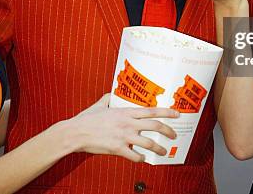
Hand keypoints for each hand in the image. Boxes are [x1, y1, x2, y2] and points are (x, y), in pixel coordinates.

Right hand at [60, 94, 178, 162]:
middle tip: (174, 135)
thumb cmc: (86, 118)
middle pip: (155, 126)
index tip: (177, 114)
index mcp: (125, 112)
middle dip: (168, 131)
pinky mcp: (117, 149)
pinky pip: (134, 156)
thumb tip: (110, 94)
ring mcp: (123, 137)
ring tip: (163, 152)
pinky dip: (141, 158)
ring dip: (159, 148)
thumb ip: (107, 98)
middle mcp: (128, 123)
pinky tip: (143, 159)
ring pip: (148, 143)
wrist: (75, 132)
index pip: (151, 110)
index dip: (167, 112)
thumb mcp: (99, 104)